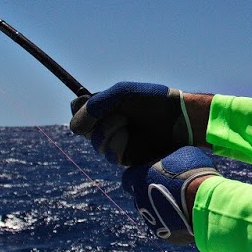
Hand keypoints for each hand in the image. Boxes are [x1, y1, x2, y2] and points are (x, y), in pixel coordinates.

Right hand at [70, 81, 192, 165]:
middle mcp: (107, 124)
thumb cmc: (151, 101)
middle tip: (116, 113)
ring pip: (95, 144)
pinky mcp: (127, 158)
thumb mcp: (121, 94)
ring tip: (126, 122)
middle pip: (82, 130)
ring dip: (108, 131)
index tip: (88, 104)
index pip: (77, 110)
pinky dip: (117, 144)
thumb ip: (94, 106)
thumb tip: (74, 129)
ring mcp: (116, 141)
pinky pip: (110, 155)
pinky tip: (129, 136)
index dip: (80, 110)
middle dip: (96, 121)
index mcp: (105, 107)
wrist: (176, 117)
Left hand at [123, 147, 220, 245]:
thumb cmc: (193, 174)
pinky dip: (173, 221)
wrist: (205, 204)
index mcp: (139, 177)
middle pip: (140, 196)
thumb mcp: (183, 154)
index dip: (141, 175)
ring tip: (183, 203)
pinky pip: (165, 226)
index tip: (153, 175)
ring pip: (152, 212)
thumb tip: (173, 162)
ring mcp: (149, 219)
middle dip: (152, 192)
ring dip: (163, 207)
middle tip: (172, 188)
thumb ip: (170, 160)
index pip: (129, 177)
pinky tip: (188, 215)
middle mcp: (139, 200)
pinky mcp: (162, 234)